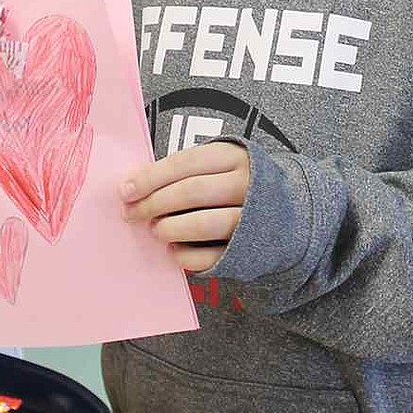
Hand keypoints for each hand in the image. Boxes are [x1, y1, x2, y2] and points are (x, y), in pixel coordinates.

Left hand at [119, 141, 250, 272]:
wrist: (287, 212)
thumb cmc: (234, 182)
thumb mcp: (216, 163)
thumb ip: (182, 170)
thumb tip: (133, 185)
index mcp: (233, 157)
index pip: (184, 163)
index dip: (151, 177)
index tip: (125, 190)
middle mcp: (246, 185)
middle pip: (191, 192)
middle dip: (154, 204)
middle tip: (131, 213)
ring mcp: (252, 219)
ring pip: (203, 224)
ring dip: (170, 228)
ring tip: (154, 230)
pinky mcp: (250, 250)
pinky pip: (212, 256)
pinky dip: (186, 255)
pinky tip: (173, 250)